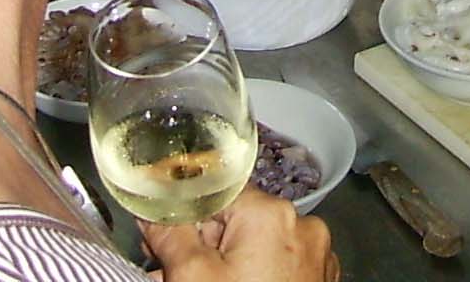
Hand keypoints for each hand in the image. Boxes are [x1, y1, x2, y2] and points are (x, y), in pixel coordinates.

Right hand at [142, 187, 337, 281]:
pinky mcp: (318, 276)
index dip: (186, 217)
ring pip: (258, 246)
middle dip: (206, 245)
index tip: (163, 236)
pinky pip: (280, 264)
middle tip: (176, 272)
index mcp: (271, 213)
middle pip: (238, 222)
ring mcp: (315, 254)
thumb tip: (151, 212)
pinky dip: (258, 274)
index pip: (218, 195)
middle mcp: (301, 226)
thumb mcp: (192, 276)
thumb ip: (169, 235)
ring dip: (229, 263)